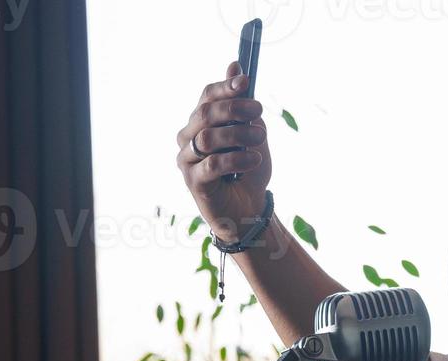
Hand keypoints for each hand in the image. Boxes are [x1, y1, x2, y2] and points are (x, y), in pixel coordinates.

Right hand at [177, 62, 271, 240]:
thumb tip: (235, 65)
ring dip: (239, 134)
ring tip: (260, 138)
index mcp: (200, 122)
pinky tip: (254, 159)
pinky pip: (213, 164)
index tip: (246, 82)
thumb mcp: (252, 133)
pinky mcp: (194, 182)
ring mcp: (187, 160)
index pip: (206, 96)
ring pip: (208, 137)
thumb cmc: (247, 170)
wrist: (249, 208)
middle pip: (205, 114)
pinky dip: (237, 159)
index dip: (225, 87)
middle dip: (234, 108)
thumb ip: (243, 105)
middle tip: (259, 112)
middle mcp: (187, 137)